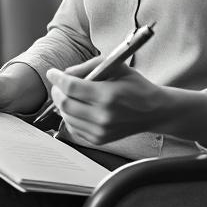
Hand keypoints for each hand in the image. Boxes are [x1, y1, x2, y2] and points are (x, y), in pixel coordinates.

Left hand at [47, 55, 163, 145]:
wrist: (154, 111)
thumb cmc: (136, 86)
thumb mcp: (116, 67)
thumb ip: (89, 66)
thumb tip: (66, 73)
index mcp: (108, 95)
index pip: (71, 87)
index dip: (57, 78)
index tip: (52, 73)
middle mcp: (103, 116)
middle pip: (65, 104)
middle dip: (57, 92)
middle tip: (58, 84)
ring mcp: (100, 130)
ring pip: (67, 117)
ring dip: (62, 104)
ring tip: (68, 95)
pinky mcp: (99, 139)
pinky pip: (74, 128)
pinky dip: (70, 117)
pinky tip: (77, 108)